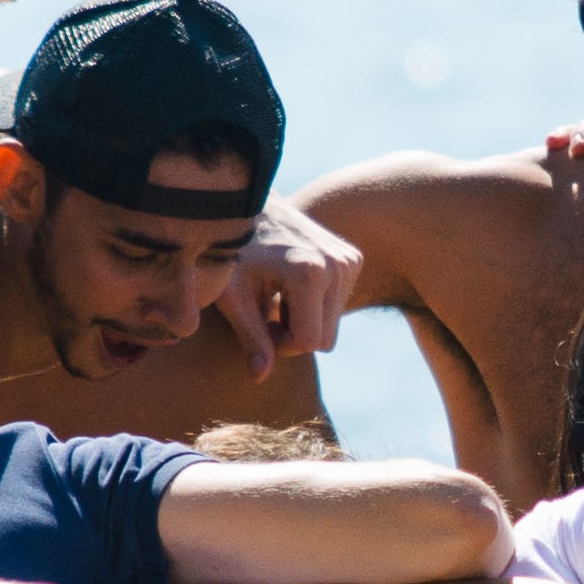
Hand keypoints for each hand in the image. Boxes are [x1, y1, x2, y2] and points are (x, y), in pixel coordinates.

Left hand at [240, 217, 359, 372]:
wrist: (249, 205)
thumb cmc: (231, 252)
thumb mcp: (231, 295)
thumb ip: (249, 337)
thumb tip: (259, 378)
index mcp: (310, 272)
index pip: (307, 343)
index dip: (279, 345)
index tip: (256, 325)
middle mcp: (338, 264)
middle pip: (324, 340)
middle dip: (292, 337)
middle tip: (263, 312)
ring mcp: (349, 259)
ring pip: (331, 328)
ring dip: (303, 323)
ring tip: (275, 296)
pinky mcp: (353, 258)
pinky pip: (337, 307)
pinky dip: (314, 307)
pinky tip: (290, 285)